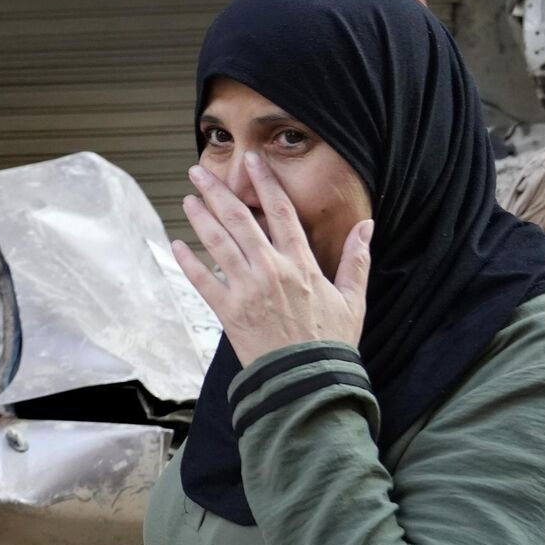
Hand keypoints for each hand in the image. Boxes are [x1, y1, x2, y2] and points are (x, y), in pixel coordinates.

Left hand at [172, 153, 372, 365]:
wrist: (307, 381)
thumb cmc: (331, 342)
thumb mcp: (353, 299)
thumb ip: (357, 260)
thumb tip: (368, 225)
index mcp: (301, 264)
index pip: (281, 212)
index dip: (265, 183)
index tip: (252, 162)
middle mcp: (271, 270)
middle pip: (240, 220)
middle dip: (218, 192)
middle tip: (200, 172)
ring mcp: (247, 290)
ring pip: (219, 244)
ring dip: (201, 218)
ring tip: (189, 198)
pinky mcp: (228, 312)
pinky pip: (203, 282)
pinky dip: (188, 263)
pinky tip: (177, 244)